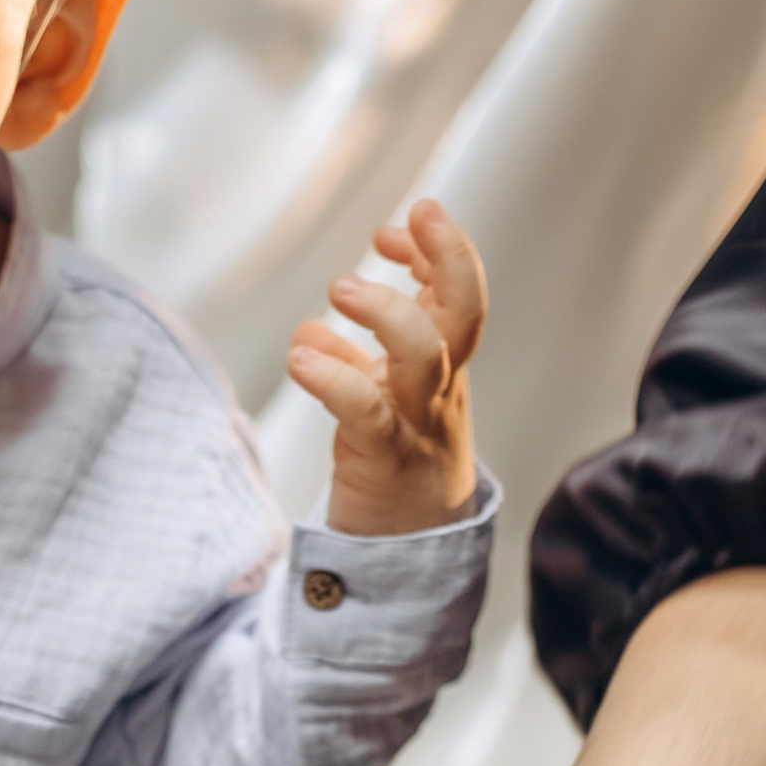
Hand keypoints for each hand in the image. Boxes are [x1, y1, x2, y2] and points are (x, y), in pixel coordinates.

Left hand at [287, 197, 484, 537]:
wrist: (409, 548)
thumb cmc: (396, 461)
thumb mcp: (387, 398)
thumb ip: (355, 358)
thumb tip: (313, 329)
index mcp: (444, 367)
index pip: (460, 294)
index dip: (437, 250)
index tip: (395, 230)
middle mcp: (440, 388)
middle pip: (465, 314)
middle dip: (448, 257)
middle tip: (411, 217)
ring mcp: (417, 423)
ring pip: (423, 356)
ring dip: (385, 311)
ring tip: (339, 289)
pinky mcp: (383, 459)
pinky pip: (366, 412)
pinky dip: (334, 378)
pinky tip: (300, 360)